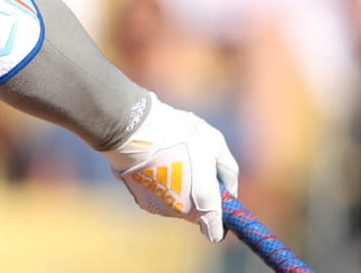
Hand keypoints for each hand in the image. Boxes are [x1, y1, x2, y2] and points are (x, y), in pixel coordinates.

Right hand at [104, 93, 241, 241]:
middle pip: (195, 213)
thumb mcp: (215, 143)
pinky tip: (154, 164)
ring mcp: (158, 207)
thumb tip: (227, 189)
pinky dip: (158, 186)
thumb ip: (227, 171)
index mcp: (205, 201)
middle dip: (198, 196)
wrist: (133, 129)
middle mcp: (181, 211)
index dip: (219, 221)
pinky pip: (157, 197)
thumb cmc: (178, 133)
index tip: (218, 203)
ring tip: (171, 161)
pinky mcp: (139, 199)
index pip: (215, 231)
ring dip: (177, 190)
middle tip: (193, 167)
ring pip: (175, 204)